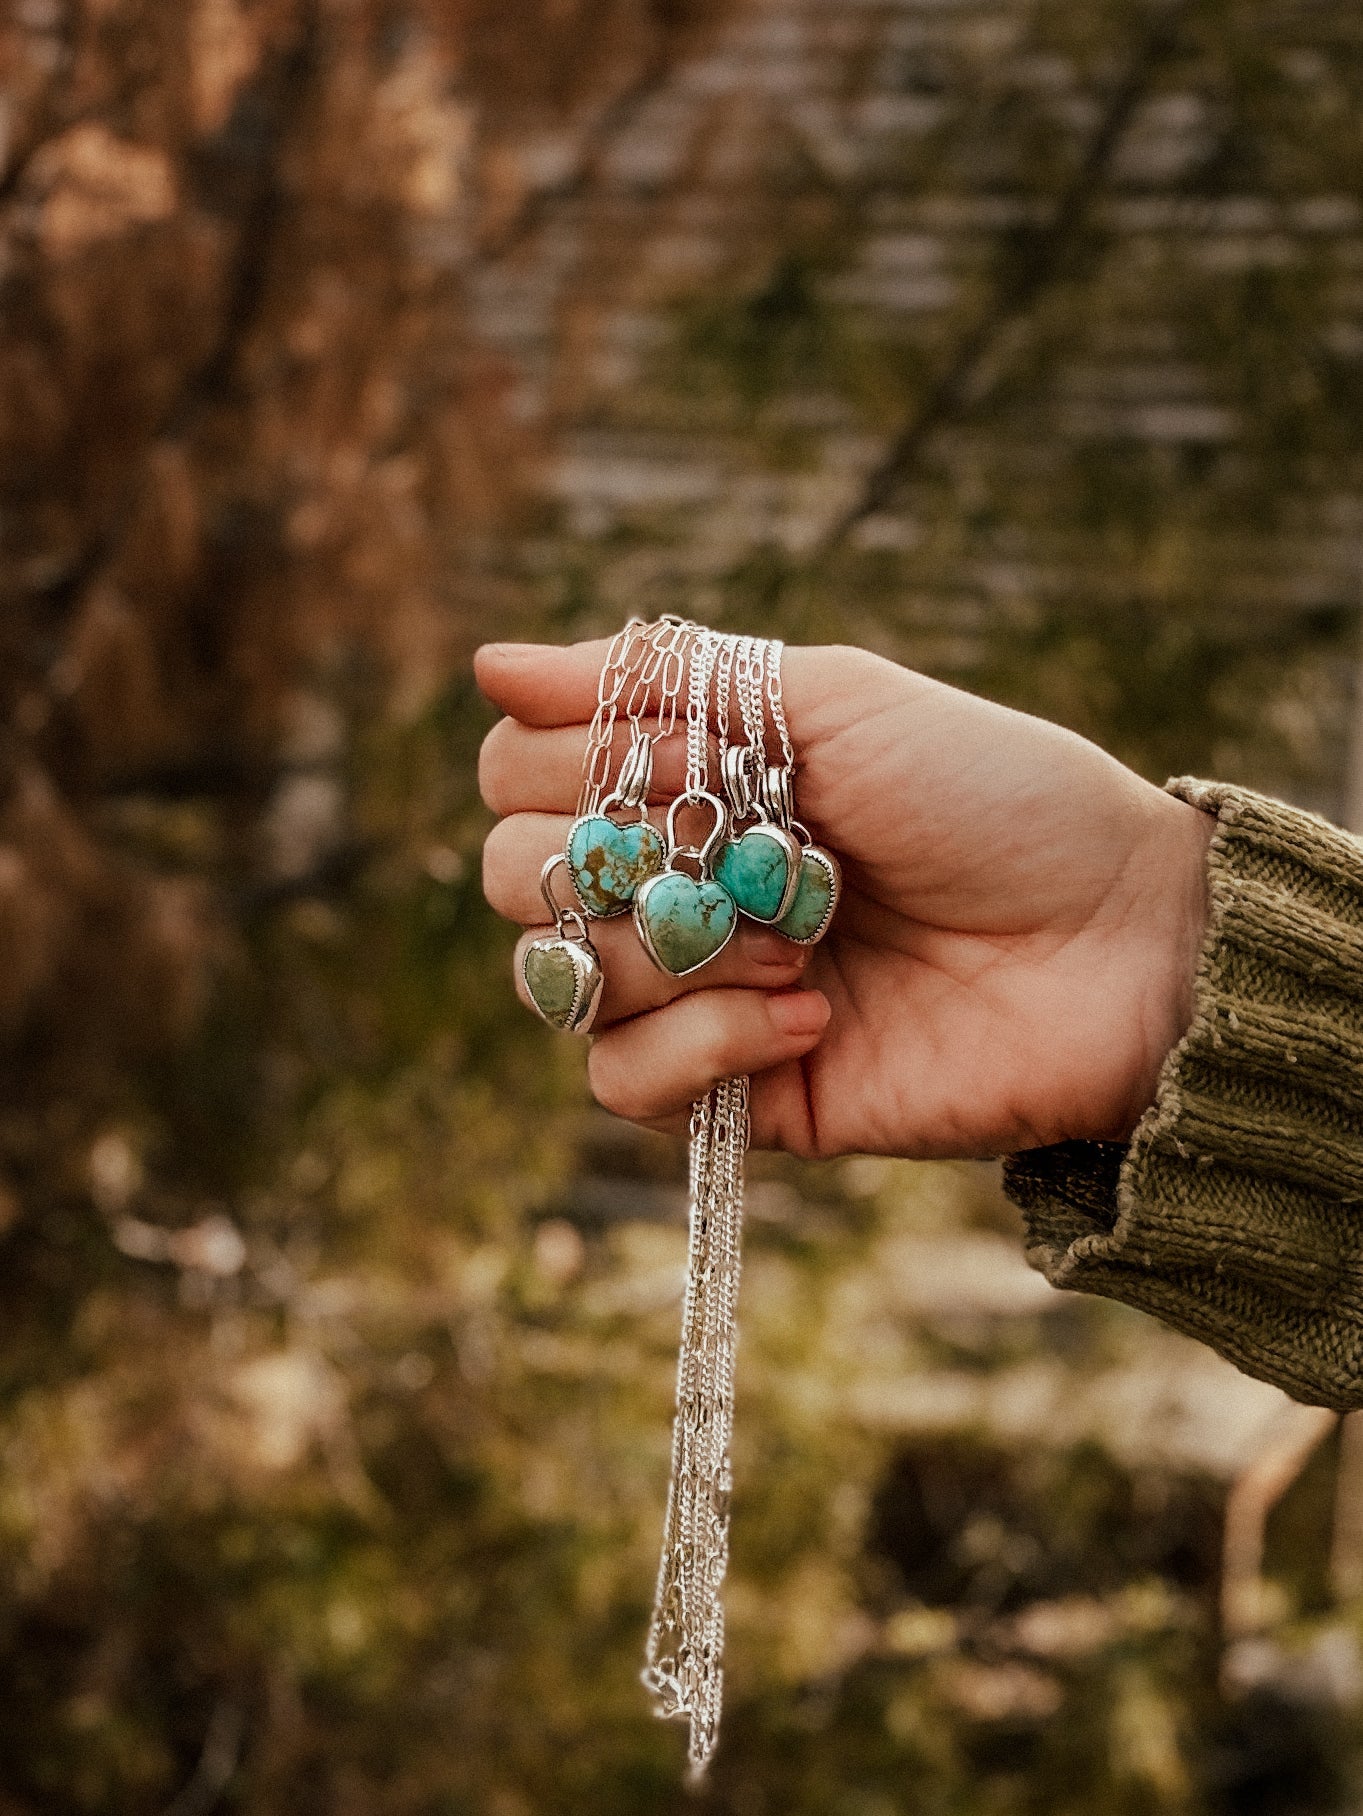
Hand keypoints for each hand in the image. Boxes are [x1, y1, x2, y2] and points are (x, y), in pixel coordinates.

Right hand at [476, 639, 1211, 1158]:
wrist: (1118, 942)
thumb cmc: (993, 797)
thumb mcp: (834, 700)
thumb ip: (662, 678)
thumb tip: (482, 664)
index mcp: (684, 781)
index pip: (517, 772)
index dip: (566, 764)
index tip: (683, 760)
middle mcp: (672, 883)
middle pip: (506, 876)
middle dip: (610, 859)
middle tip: (737, 851)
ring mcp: (699, 991)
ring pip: (555, 982)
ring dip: (674, 949)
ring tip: (804, 941)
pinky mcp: (734, 1092)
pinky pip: (622, 1087)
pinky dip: (702, 1043)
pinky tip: (810, 1017)